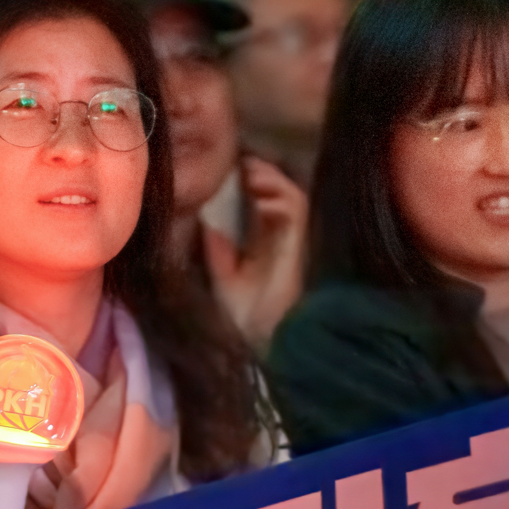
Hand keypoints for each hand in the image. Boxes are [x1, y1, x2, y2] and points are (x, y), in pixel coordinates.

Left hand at [202, 155, 308, 345]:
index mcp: (266, 249)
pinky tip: (259, 195)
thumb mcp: (224, 280)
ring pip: (293, 199)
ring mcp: (295, 244)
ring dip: (272, 182)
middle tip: (241, 164)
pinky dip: (280, 197)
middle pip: (280, 198)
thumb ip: (218, 252)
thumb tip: (207, 222)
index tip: (230, 172)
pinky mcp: (302, 246)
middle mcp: (283, 243)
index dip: (251, 186)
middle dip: (263, 177)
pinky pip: (297, 212)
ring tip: (250, 174)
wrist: (266, 344)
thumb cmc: (245, 321)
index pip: (262, 208)